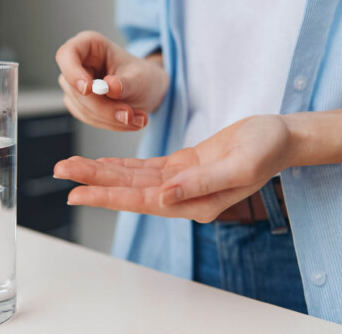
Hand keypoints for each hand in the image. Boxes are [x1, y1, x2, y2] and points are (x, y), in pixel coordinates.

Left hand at [53, 115, 294, 222]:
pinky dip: (123, 166)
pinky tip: (103, 163)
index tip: (76, 193)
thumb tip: (162, 196)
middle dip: (94, 182)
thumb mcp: (238, 165)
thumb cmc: (266, 150)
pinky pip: (146, 169)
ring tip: (72, 167)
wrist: (281, 137)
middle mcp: (183, 197)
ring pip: (133, 180)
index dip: (107, 196)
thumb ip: (200, 183)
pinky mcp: (183, 166)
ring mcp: (181, 182)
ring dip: (102, 173)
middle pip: (129, 191)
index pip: (142, 201)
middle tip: (61, 173)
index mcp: (196, 203)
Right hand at [56, 31, 168, 130]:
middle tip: (129, 115)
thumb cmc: (142, 76)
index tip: (88, 89)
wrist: (147, 90)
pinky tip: (129, 121)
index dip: (73, 73)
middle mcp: (78, 64)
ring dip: (111, 118)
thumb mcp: (141, 77)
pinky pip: (88, 118)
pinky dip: (110, 123)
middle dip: (104, 107)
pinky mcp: (78, 104)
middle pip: (76, 89)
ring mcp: (74, 86)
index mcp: (89, 45)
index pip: (67, 55)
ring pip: (82, 108)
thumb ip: (124, 83)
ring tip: (139, 119)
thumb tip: (108, 87)